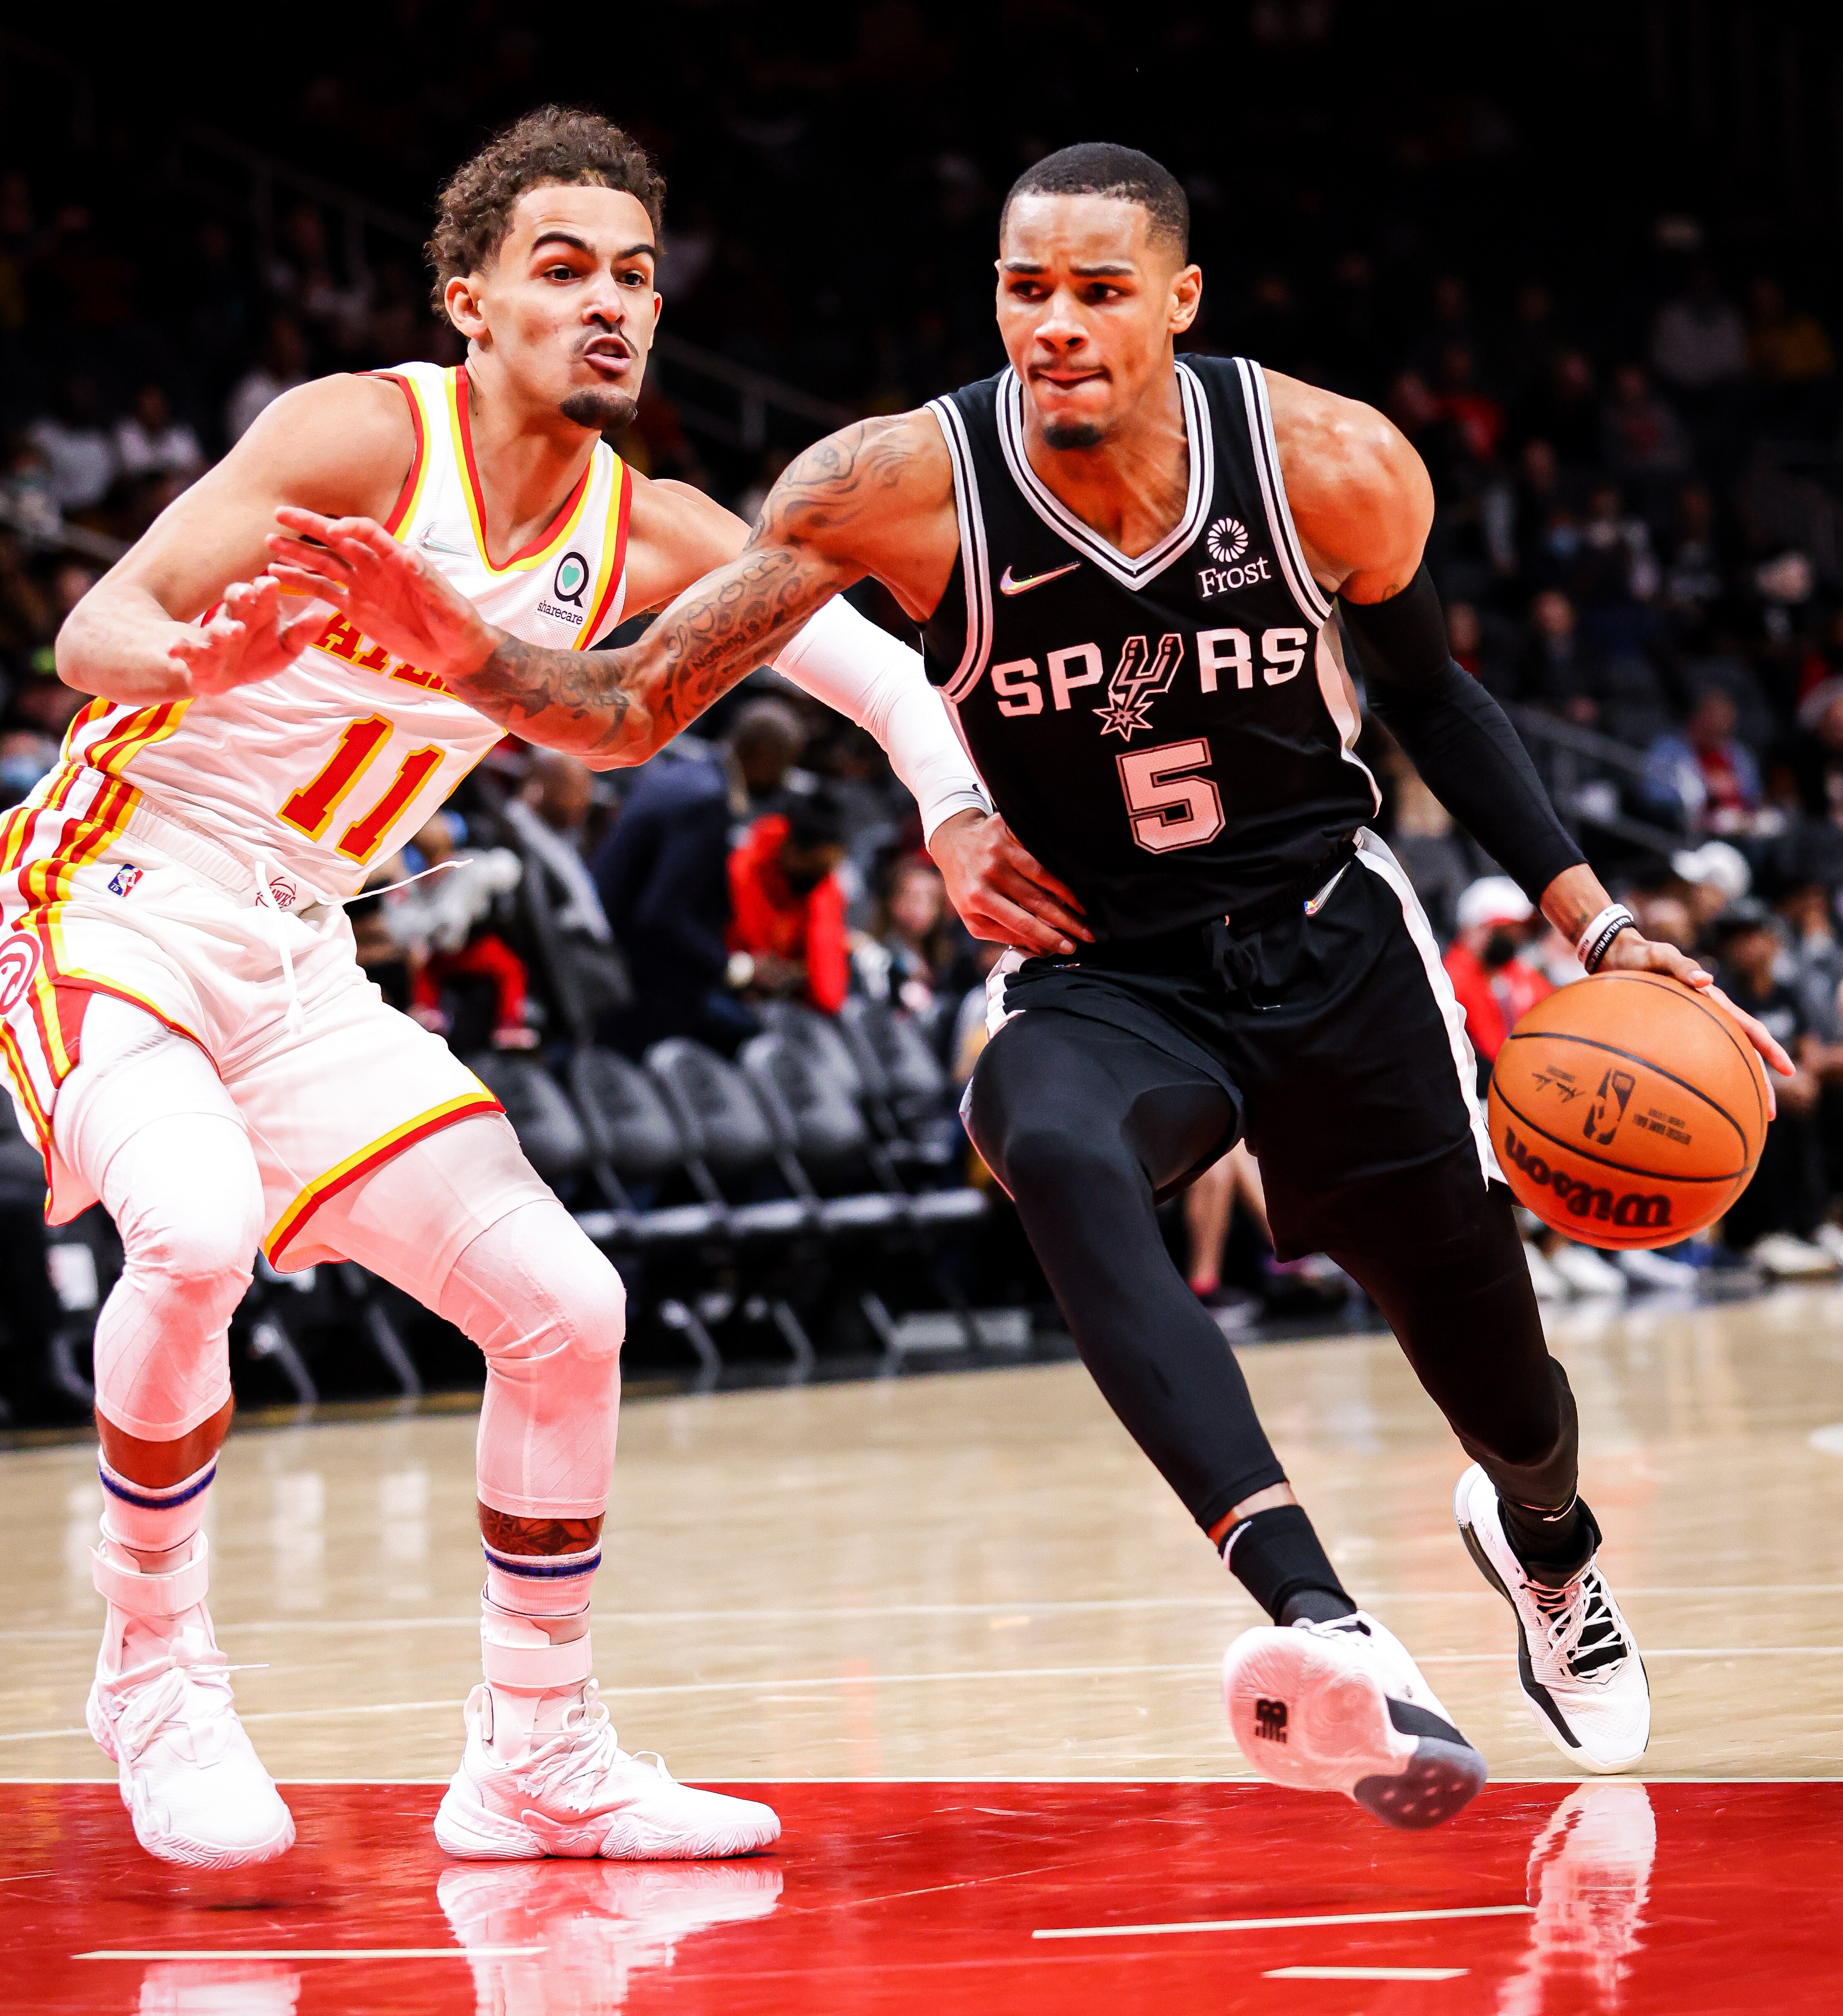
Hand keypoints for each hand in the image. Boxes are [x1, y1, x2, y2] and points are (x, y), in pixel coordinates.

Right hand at [166, 577, 329, 696]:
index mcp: (258, 612)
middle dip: (241, 595)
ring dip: (223, 627)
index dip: (266, 589)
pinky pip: (186, 649)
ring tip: (232, 630)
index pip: (263, 595)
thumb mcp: (285, 648)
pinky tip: (172, 648)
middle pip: (236, 602)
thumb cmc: (257, 653)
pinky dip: (178, 647)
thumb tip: (324, 617)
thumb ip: (301, 634)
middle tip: (249, 592)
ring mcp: (214, 636)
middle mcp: (235, 618)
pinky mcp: (196, 655)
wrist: (223, 675)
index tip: (272, 582)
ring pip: (217, 627)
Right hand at [265, 507, 499, 679]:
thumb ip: (428, 581)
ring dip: (299, 553)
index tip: (333, 532)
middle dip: (310, 526)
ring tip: (270, 542)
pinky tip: (277, 574)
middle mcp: (376, 567)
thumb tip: (410, 556)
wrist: (453, 651)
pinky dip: (301, 583)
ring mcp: (363, 586)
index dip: (350, 528)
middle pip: (338, 540)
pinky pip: (324, 592)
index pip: (369, 533)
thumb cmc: (457, 624)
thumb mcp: (448, 604)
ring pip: (325, 563)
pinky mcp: (354, 609)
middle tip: (280, 513)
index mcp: (398, 559)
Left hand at [929, 808, 1092, 955]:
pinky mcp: (1010, 830)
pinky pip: (1042, 852)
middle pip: (1038, 901)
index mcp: (978, 898)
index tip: (1071, 948)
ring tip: (1087, 911)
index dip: (1049, 937)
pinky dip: (1061, 868)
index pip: (1021, 922)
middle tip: (1089, 934)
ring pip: (1046, 875)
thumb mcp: (973, 916)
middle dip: (1068, 921)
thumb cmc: (966, 885)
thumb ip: (1003, 933)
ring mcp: (1001, 848)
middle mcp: (990, 872)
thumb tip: (1040, 949)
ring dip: (1070, 896)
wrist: (953, 841)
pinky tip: (1078, 880)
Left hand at [1597, 927, 1790, 1115]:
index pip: (1750, 1029)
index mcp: (1714, 1002)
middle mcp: (1710, 1017)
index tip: (1788, 1072)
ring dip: (1736, 1086)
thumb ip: (1681, 966)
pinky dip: (1701, 1080)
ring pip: (1723, 1060)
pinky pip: (1692, 1060)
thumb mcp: (1660, 956)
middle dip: (1759, 1083)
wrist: (1614, 957)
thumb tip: (1705, 982)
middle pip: (1743, 1054)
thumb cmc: (1640, 956)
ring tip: (1743, 1116)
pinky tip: (1695, 1102)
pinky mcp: (1672, 1033)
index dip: (1770, 1050)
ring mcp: (1692, 1027)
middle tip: (1769, 1114)